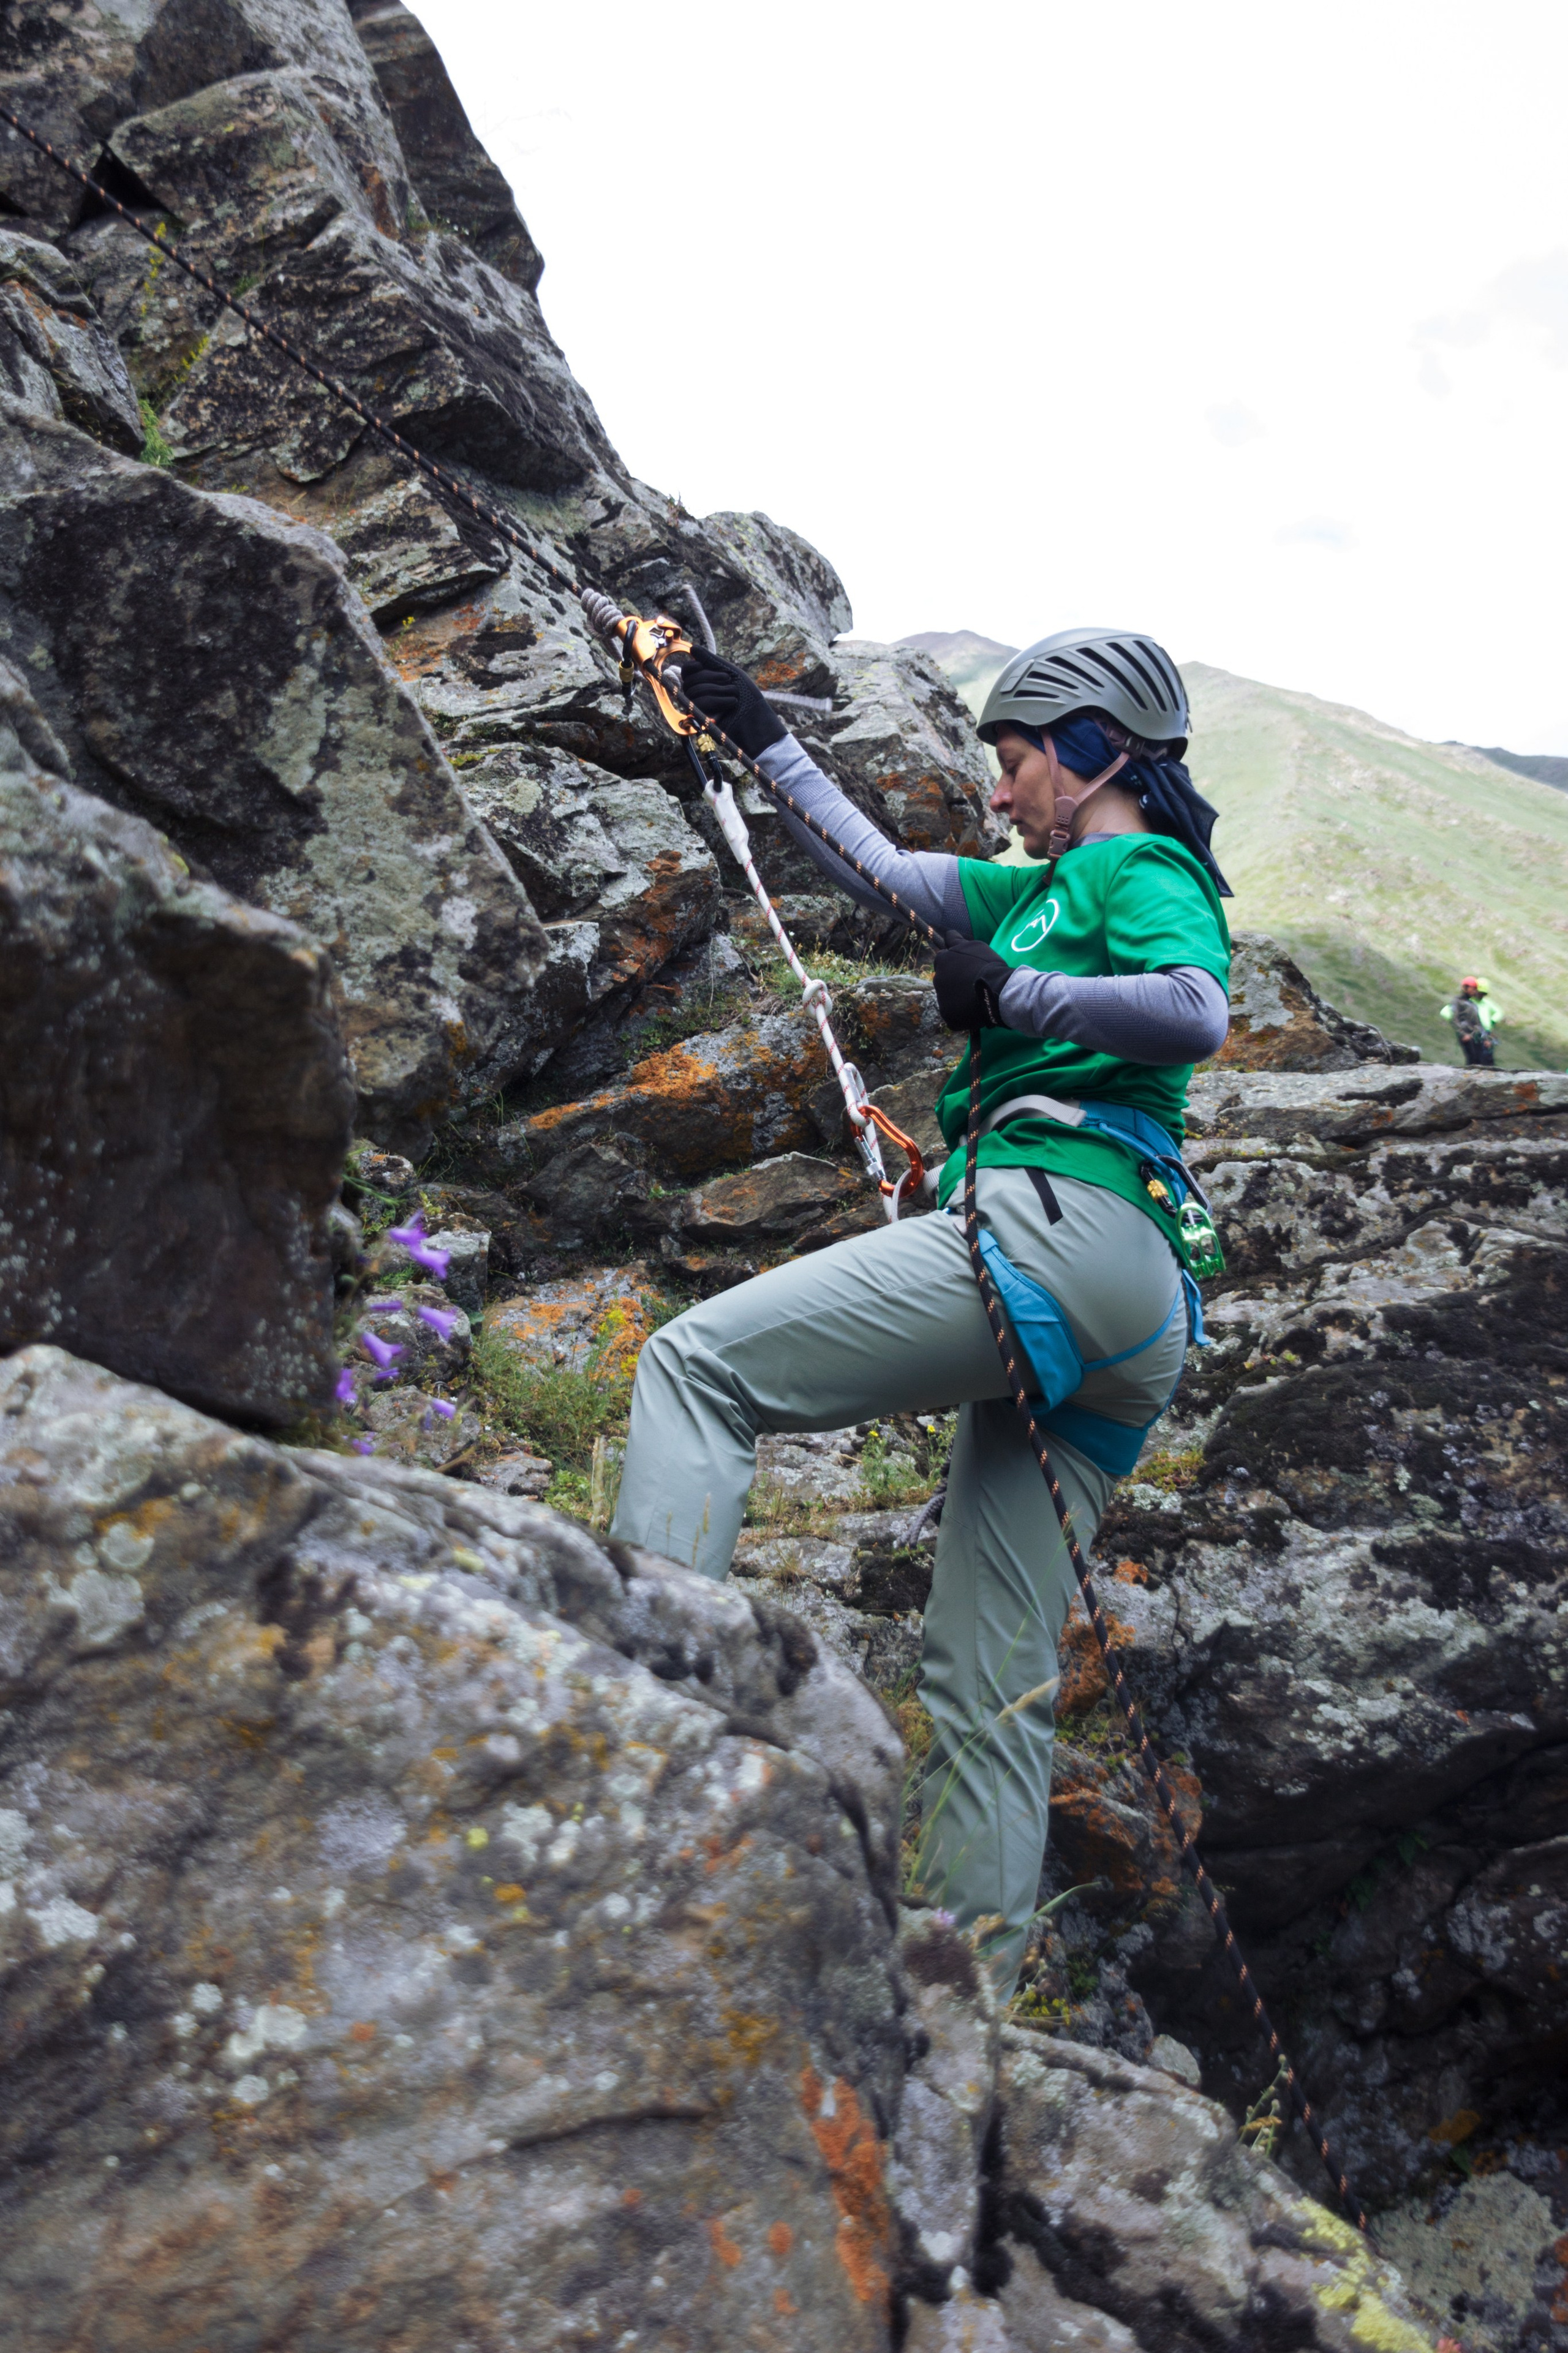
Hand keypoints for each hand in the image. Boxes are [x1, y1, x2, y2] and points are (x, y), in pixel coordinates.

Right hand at [674, 645, 785, 759]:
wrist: (757, 720)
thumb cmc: (747, 696)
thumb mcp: (731, 672)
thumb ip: (711, 660)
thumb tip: (692, 648)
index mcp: (704, 683)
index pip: (686, 672)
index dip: (690, 667)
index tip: (700, 665)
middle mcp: (697, 696)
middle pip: (689, 680)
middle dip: (711, 677)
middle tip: (729, 681)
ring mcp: (698, 710)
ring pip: (693, 692)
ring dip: (717, 689)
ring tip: (734, 694)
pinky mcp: (701, 722)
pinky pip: (698, 705)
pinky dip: (717, 700)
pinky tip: (731, 703)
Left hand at [934, 933, 1012, 1029]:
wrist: (997, 991)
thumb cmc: (988, 966)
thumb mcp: (975, 946)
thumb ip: (958, 941)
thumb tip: (948, 934)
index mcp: (942, 960)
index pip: (942, 959)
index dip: (955, 963)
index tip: (967, 968)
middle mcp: (937, 978)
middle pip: (944, 979)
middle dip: (954, 980)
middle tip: (972, 983)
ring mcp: (941, 998)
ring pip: (948, 997)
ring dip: (957, 997)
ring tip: (975, 998)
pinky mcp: (947, 1015)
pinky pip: (952, 1014)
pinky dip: (961, 1013)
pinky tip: (973, 1010)